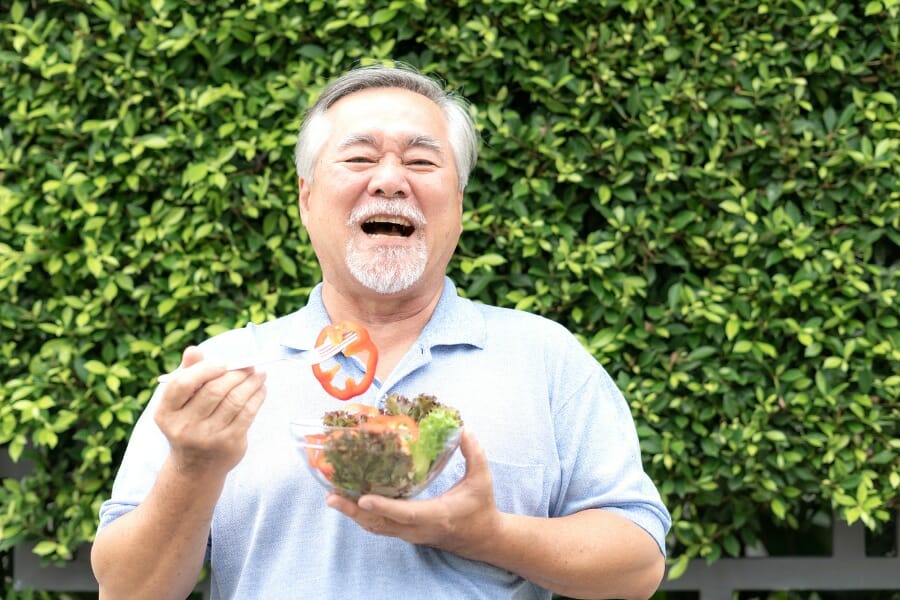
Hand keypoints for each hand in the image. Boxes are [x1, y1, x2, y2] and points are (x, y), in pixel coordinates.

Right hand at [154, 346, 266, 477]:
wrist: (196, 467)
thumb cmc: (190, 423)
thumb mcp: (181, 403)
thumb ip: (188, 374)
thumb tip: (193, 350)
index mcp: (166, 413)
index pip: (183, 384)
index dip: (205, 369)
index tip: (223, 362)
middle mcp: (184, 427)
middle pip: (214, 390)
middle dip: (235, 373)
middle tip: (249, 364)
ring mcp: (207, 437)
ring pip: (234, 400)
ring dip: (251, 382)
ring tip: (260, 373)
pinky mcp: (229, 443)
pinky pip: (247, 413)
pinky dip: (257, 397)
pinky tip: (261, 388)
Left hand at [325, 430, 500, 558]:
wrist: (482, 539)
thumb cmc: (481, 507)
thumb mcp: (481, 479)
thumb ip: (474, 454)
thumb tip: (464, 428)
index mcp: (436, 515)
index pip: (407, 513)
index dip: (384, 507)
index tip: (363, 499)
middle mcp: (419, 529)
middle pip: (381, 524)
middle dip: (354, 511)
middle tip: (332, 497)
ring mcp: (411, 534)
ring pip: (376, 527)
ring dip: (354, 515)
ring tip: (333, 498)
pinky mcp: (406, 533)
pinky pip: (380, 526)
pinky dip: (363, 516)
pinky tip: (350, 502)